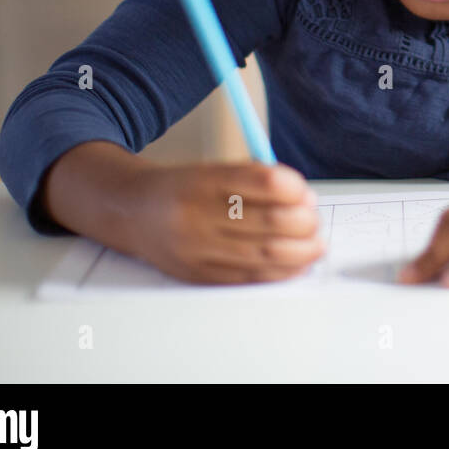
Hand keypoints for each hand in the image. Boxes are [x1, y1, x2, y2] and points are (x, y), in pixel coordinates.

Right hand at [128, 161, 325, 283]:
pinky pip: (250, 278)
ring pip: (264, 255)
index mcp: (204, 181)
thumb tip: (304, 200)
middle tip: (314, 220)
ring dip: (301, 251)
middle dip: (304, 223)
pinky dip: (282, 272)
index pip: (264, 182)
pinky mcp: (199, 276)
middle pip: (269, 222)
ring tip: (316, 244)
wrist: (132, 212)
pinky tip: (297, 264)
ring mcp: (197, 250)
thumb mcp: (215, 170)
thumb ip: (257, 180)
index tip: (305, 192)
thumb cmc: (184, 189)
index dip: (295, 189)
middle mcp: (197, 216)